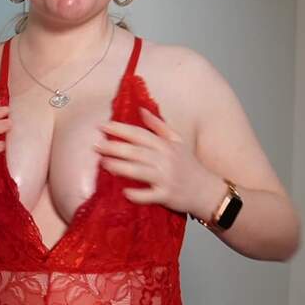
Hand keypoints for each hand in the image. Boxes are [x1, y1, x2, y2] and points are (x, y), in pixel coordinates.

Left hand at [94, 106, 219, 214]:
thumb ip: (158, 125)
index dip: (121, 129)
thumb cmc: (188, 165)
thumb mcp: (177, 141)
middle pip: (136, 151)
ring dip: (121, 167)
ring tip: (104, 163)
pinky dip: (138, 194)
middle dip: (115, 147)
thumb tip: (141, 109)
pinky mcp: (166, 195)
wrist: (207, 190)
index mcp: (165, 145)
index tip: (103, 126)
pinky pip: (149, 195)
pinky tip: (125, 192)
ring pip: (140, 171)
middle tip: (96, 145)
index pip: (140, 134)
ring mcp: (165, 178)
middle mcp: (165, 160)